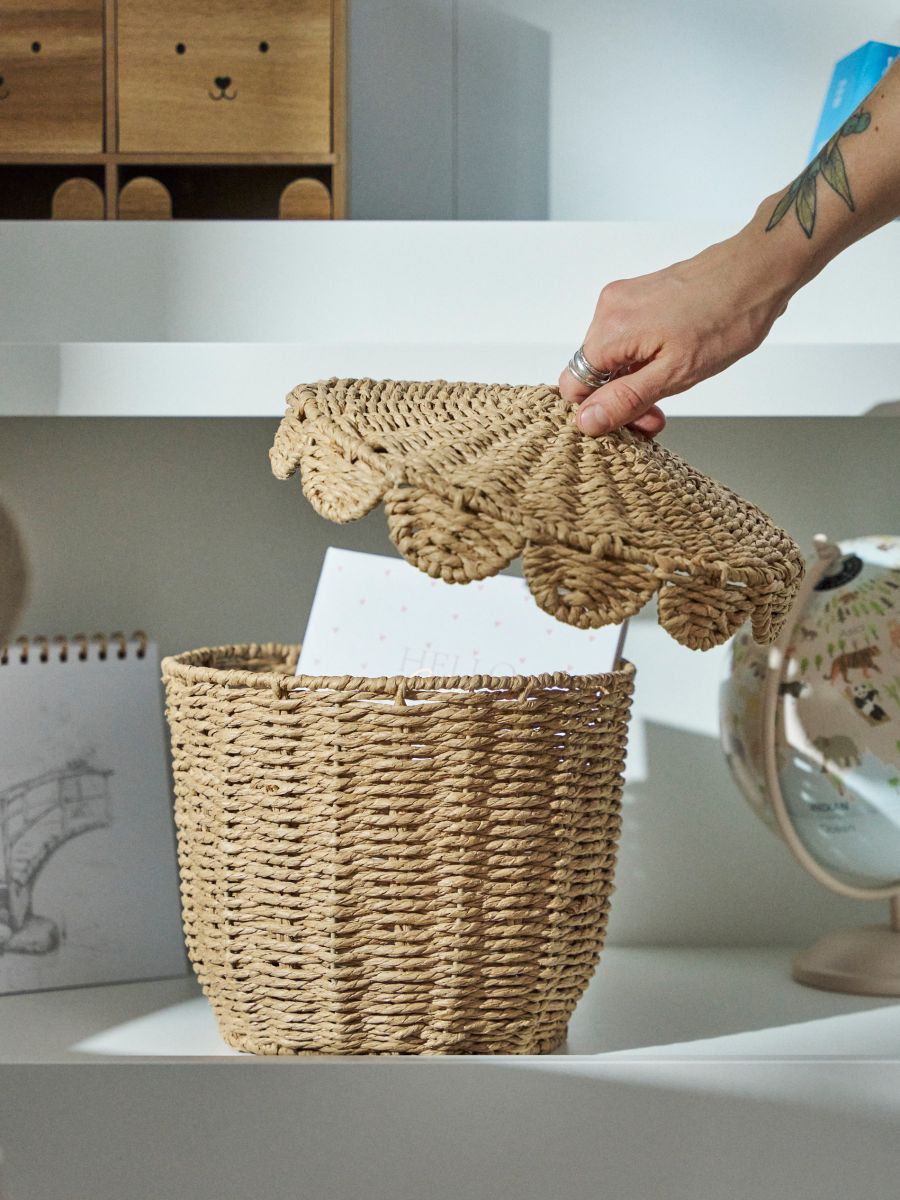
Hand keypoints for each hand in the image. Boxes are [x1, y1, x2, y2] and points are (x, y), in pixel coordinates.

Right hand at [558, 231, 793, 437]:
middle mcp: (609, 309)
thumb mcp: (676, 374)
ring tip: (670, 388)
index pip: (573, 384)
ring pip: (610, 356)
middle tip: (656, 415)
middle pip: (592, 371)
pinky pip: (626, 338)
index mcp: (611, 329)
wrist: (758, 271)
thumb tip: (586, 420)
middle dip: (620, 398)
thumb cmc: (728, 318)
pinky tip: (671, 364)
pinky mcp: (640, 295)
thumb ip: (626, 398)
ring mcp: (624, 298)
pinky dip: (642, 358)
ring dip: (633, 380)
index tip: (630, 422)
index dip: (598, 410)